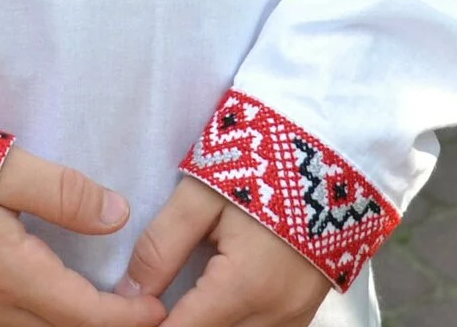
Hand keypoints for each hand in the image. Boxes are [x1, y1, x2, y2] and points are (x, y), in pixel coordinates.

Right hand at [0, 146, 167, 326]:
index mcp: (14, 278)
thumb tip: (118, 215)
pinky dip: (38, 325)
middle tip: (136, 314)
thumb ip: (63, 193)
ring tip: (95, 310)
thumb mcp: (4, 168)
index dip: (129, 318)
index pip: (88, 317)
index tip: (159, 311)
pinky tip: (43, 304)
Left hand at [115, 177, 329, 326]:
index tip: (131, 309)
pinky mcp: (306, 310)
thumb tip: (129, 290)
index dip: (149, 322)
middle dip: (177, 324)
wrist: (327, 147)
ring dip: (207, 323)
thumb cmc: (259, 162)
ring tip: (182, 298)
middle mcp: (274, 315)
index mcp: (244, 287)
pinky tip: (215, 303)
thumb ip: (162, 244)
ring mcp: (296, 316)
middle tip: (153, 301)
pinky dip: (234, 323)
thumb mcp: (201, 193)